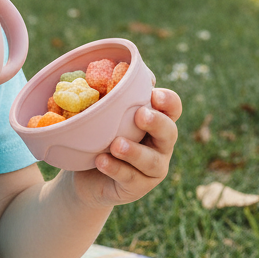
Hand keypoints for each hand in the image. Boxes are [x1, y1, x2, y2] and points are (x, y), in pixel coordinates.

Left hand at [71, 88, 180, 209]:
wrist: (86, 175)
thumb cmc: (101, 136)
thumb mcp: (107, 115)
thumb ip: (116, 96)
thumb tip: (125, 70)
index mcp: (156, 122)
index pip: (172, 109)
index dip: (169, 102)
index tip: (154, 94)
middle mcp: (160, 146)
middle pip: (169, 133)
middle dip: (157, 123)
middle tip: (140, 115)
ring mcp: (152, 169)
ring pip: (151, 161)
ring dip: (134, 152)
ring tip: (116, 144)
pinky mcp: (137, 188)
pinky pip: (129, 179)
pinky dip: (115, 168)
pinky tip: (100, 160)